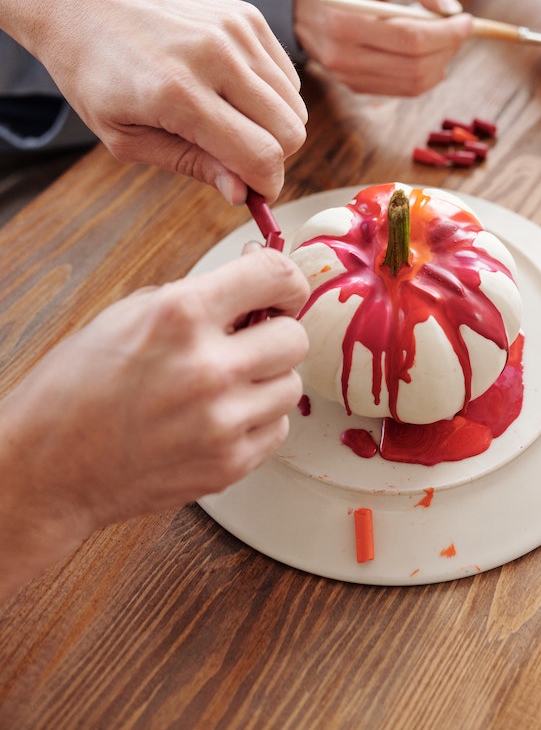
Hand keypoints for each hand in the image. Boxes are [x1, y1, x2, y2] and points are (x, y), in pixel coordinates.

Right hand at [0, 248, 309, 601]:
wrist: (48, 466)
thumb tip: (256, 273)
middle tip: (247, 341)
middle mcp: (207, 367)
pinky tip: (219, 417)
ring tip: (225, 384)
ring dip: (266, 380)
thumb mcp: (130, 313)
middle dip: (273, 334)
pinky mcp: (227, 465)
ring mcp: (220, 422)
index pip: (275, 274)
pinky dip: (256, 421)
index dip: (285, 279)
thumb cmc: (78, 386)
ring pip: (291, 386)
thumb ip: (198, 293)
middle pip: (295, 336)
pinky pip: (277, 429)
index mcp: (181, 315)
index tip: (281, 290)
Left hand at [16, 0, 307, 203]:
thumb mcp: (125, 136)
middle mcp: (215, 57)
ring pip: (294, 104)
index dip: (265, 186)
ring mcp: (236, 31)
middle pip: (290, 132)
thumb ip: (190, 164)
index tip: (255, 194)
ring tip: (232, 124)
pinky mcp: (246, 16)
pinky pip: (286, 74)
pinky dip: (271, 95)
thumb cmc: (95, 71)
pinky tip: (233, 93)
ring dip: (273, 127)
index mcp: (178, 93)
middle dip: (272, 159)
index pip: (259, 155)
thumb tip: (241, 192)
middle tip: (239, 160)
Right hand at [293, 0, 471, 95]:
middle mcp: (343, 56)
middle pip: (415, 65)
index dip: (446, 32)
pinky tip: (427, 53)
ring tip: (444, 38)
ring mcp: (347, 76)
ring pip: (413, 83)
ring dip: (441, 62)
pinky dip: (425, 74)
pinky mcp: (355, 86)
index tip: (466, 18)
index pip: (409, 38)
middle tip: (459, 26)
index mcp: (344, 22)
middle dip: (448, 46)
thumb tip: (452, 6)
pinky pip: (403, 89)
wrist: (297, 9)